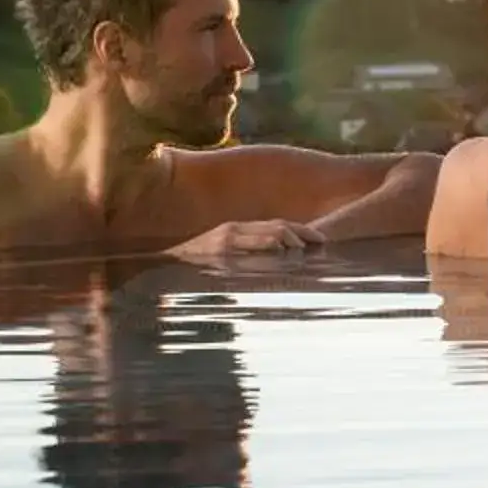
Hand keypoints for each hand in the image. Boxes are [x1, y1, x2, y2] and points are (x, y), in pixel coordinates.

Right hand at [167, 219, 324, 261]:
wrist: (166, 262)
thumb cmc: (197, 260)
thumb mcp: (223, 249)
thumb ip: (246, 247)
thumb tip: (277, 253)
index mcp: (237, 228)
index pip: (277, 225)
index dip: (302, 231)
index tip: (320, 239)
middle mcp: (234, 232)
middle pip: (278, 228)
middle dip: (303, 236)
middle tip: (321, 245)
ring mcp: (228, 243)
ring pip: (269, 238)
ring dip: (290, 244)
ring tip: (304, 253)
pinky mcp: (221, 255)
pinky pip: (251, 254)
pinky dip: (270, 255)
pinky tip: (282, 258)